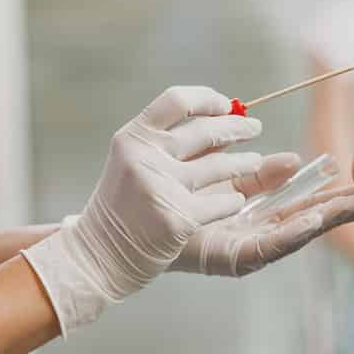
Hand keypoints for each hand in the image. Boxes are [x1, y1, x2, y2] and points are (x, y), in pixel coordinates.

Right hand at [21, 86, 263, 334]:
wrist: (99, 254)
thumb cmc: (123, 206)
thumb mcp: (133, 161)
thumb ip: (167, 140)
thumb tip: (222, 116)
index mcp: (133, 137)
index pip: (177, 100)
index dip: (207, 99)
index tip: (226, 104)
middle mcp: (144, 156)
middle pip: (205, 129)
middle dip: (237, 126)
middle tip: (254, 127)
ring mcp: (161, 187)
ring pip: (221, 165)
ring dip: (245, 162)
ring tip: (254, 161)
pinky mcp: (178, 217)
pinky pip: (223, 203)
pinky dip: (233, 201)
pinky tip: (236, 201)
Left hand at [171, 154, 353, 276]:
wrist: (126, 239)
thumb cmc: (169, 205)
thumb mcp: (217, 178)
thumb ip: (252, 171)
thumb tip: (293, 160)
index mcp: (254, 215)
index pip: (300, 202)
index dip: (331, 196)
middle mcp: (254, 234)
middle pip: (306, 220)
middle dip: (341, 211)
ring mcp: (245, 249)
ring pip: (295, 233)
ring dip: (328, 221)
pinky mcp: (231, 259)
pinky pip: (268, 246)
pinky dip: (293, 234)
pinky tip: (314, 221)